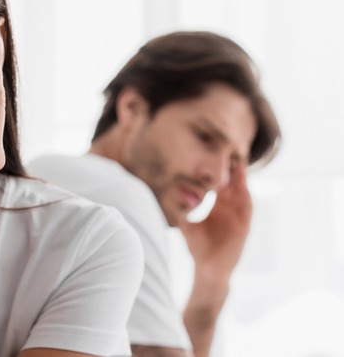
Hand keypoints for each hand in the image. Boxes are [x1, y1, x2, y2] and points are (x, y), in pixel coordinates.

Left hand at [179, 162, 251, 281]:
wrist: (209, 269)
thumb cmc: (198, 247)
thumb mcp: (187, 224)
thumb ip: (180, 209)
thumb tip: (170, 194)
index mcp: (218, 206)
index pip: (218, 182)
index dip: (215, 169)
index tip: (210, 152)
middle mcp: (229, 207)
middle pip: (231, 182)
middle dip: (230, 166)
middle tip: (227, 148)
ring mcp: (238, 215)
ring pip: (241, 191)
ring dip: (240, 177)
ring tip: (238, 161)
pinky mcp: (245, 224)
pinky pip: (247, 207)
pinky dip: (245, 196)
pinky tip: (243, 185)